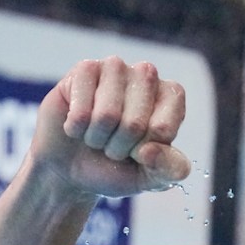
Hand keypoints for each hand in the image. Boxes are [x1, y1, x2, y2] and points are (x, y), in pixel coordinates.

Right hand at [30, 56, 190, 197]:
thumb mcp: (152, 177)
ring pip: (107, 115)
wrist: (72, 168)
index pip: (163, 129)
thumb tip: (150, 151)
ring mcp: (115, 67)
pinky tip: (77, 124)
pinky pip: (81, 111)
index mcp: (171, 97)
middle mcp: (146, 75)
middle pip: (135, 123)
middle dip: (120, 147)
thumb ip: (170, 170)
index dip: (146, 150)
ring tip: (96, 135)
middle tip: (114, 145)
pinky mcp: (84, 69)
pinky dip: (76, 129)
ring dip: (97, 138)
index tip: (139, 151)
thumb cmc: (117, 166)